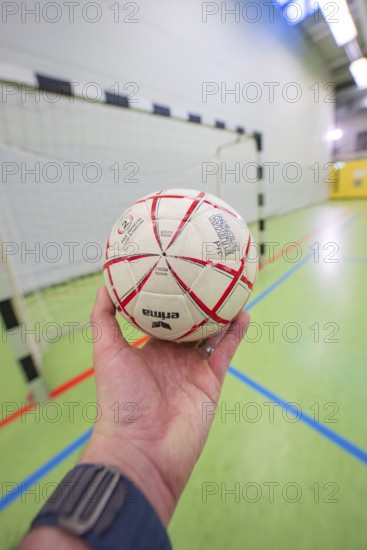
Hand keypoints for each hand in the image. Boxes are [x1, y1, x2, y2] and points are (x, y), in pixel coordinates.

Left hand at [81, 286, 249, 525]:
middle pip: (189, 324)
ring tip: (230, 287)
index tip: (173, 272)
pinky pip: (225, 352)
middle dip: (197, 302)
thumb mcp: (106, 353)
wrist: (142, 447)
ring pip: (211, 335)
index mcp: (149, 350)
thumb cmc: (120, 399)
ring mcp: (193, 369)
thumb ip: (104, 321)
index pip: (161, 318)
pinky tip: (242, 313)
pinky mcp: (211, 381)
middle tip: (206, 274)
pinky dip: (235, 334)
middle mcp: (172, 357)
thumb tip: (103, 286)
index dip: (168, 298)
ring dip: (221, 314)